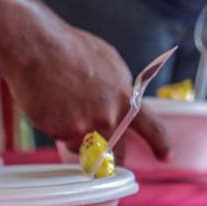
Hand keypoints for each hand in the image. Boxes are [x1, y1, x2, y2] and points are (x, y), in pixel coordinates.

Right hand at [4, 25, 169, 160]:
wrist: (40, 48)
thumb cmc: (74, 51)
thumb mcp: (111, 65)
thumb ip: (119, 90)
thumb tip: (121, 104)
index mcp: (126, 99)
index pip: (152, 128)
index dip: (161, 144)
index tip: (166, 157)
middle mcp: (110, 117)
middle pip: (114, 152)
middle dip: (108, 155)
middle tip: (97, 147)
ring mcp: (85, 127)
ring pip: (81, 146)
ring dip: (74, 134)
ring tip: (63, 103)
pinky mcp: (60, 132)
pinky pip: (59, 138)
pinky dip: (54, 126)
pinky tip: (49, 103)